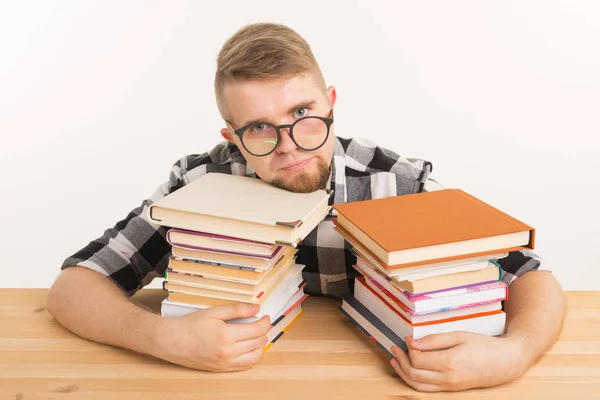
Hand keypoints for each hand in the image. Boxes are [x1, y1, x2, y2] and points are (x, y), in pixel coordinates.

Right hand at [153, 302, 270, 371]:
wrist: (173, 341)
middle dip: (264, 332)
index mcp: (226, 336)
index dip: (266, 322)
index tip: (265, 317)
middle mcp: (228, 352)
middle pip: (258, 343)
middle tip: (261, 323)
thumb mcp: (214, 312)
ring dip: (260, 346)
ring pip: (255, 357)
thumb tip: (256, 307)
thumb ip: (237, 309)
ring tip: (257, 335)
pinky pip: (245, 366)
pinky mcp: (222, 369)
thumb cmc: (191, 325)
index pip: (257, 330)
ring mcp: (225, 363)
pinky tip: (249, 347)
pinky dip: (252, 356)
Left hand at [390, 332, 525, 391]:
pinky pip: (427, 389)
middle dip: (400, 360)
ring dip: (403, 372)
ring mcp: (449, 386)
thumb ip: (434, 339)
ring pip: (418, 385)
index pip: (418, 359)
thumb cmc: (483, 346)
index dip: (408, 348)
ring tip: (395, 360)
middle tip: (394, 347)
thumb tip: (412, 342)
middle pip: (414, 373)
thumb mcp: (459, 335)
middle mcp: (448, 378)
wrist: (505, 362)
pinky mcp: (451, 389)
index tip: (406, 337)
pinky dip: (414, 380)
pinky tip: (408, 370)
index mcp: (449, 362)